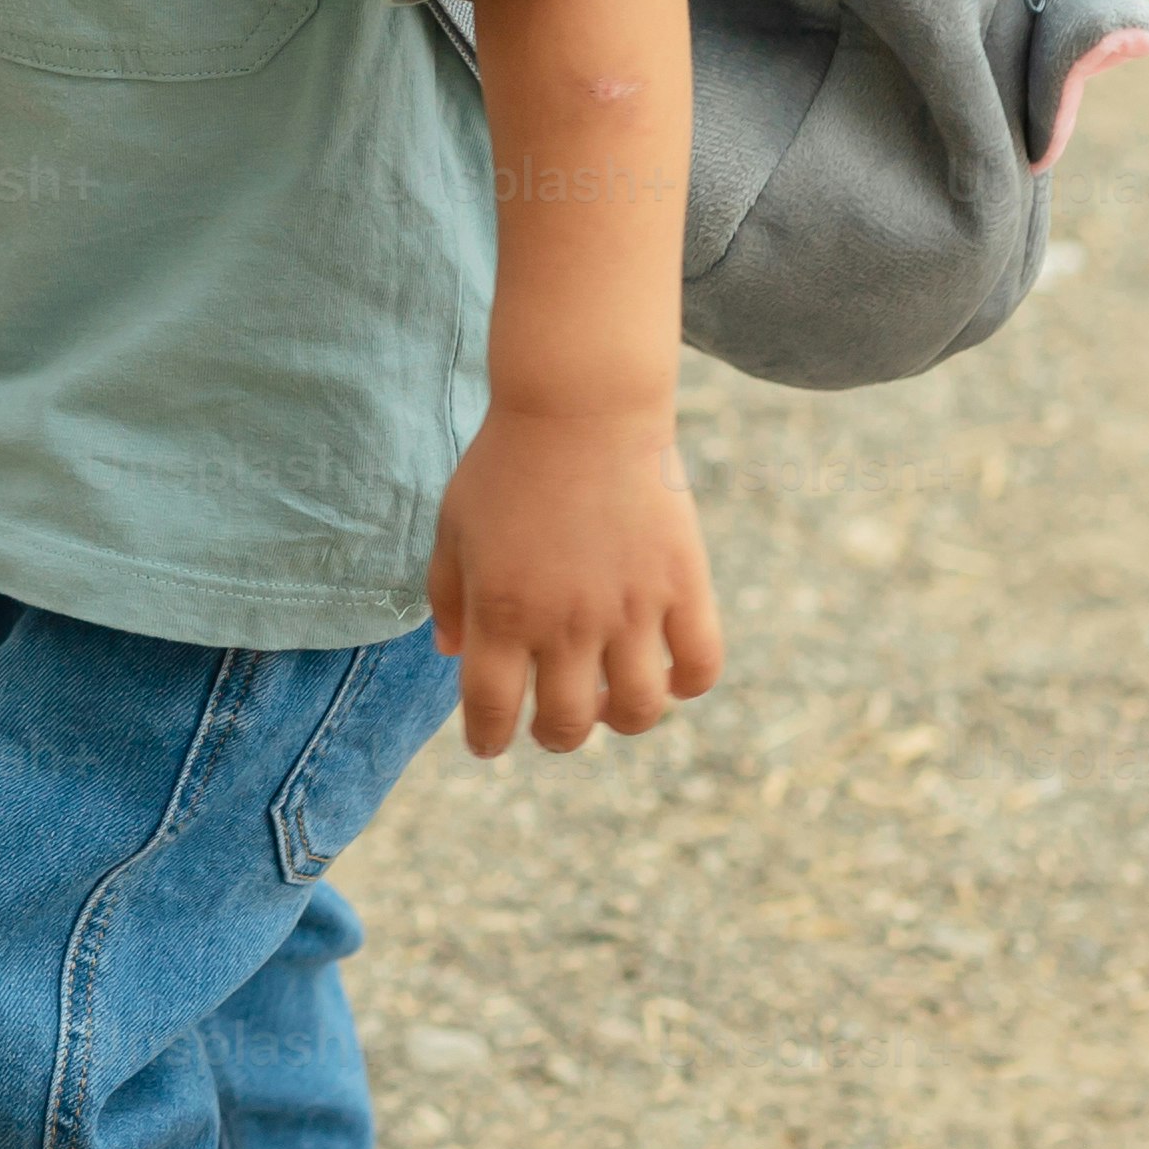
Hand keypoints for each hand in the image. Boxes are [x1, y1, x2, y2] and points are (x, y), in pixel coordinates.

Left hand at [423, 407, 723, 756]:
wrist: (579, 404)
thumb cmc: (506, 463)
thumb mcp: (453, 526)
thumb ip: (448, 596)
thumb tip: (451, 656)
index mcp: (501, 611)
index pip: (491, 711)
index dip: (487, 739)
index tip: (490, 744)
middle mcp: (566, 622)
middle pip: (565, 724)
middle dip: (555, 735)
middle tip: (555, 719)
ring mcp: (630, 607)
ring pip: (637, 711)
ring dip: (620, 718)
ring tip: (610, 696)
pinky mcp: (683, 585)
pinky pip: (700, 666)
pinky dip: (687, 683)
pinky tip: (667, 670)